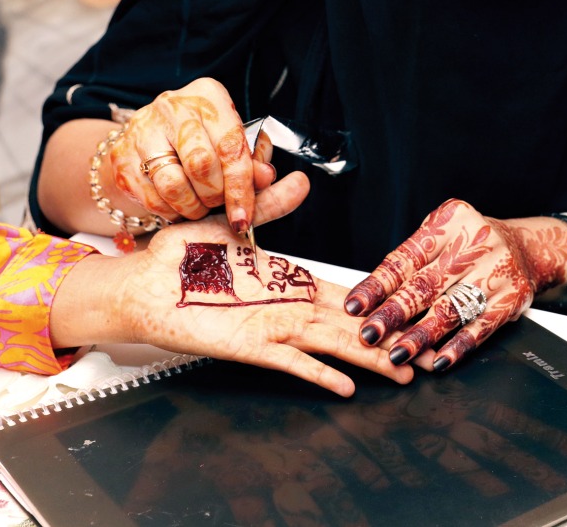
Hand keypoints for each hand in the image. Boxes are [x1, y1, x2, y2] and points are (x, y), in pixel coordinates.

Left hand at [52, 187, 413, 395]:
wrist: (143, 282)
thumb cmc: (183, 256)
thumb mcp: (236, 221)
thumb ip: (271, 205)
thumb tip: (301, 181)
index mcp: (291, 279)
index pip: (347, 292)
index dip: (380, 301)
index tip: (412, 307)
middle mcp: (289, 307)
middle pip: (351, 326)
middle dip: (388, 338)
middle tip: (423, 351)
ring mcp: (273, 329)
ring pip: (333, 346)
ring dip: (368, 359)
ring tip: (403, 371)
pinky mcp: (250, 347)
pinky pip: (292, 364)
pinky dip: (321, 374)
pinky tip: (349, 385)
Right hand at [108, 77, 299, 230]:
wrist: (151, 136)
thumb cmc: (205, 138)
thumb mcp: (234, 140)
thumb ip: (252, 159)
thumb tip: (264, 178)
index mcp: (209, 97)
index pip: (230, 147)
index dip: (241, 187)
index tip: (244, 217)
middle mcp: (173, 107)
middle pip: (200, 165)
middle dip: (215, 197)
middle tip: (220, 206)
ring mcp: (142, 130)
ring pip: (172, 184)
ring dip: (191, 207)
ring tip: (199, 208)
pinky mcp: (121, 155)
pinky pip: (149, 197)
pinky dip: (168, 211)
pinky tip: (177, 206)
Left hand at [344, 199, 566, 370]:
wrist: (528, 247)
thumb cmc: (472, 243)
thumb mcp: (444, 235)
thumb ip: (412, 260)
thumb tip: (370, 299)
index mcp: (451, 222)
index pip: (407, 258)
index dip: (378, 285)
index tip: (355, 306)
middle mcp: (476, 243)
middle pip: (427, 284)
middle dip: (394, 313)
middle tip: (369, 334)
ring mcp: (497, 270)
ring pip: (452, 308)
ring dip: (421, 335)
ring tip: (397, 354)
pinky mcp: (513, 297)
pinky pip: (482, 326)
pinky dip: (458, 346)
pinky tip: (439, 360)